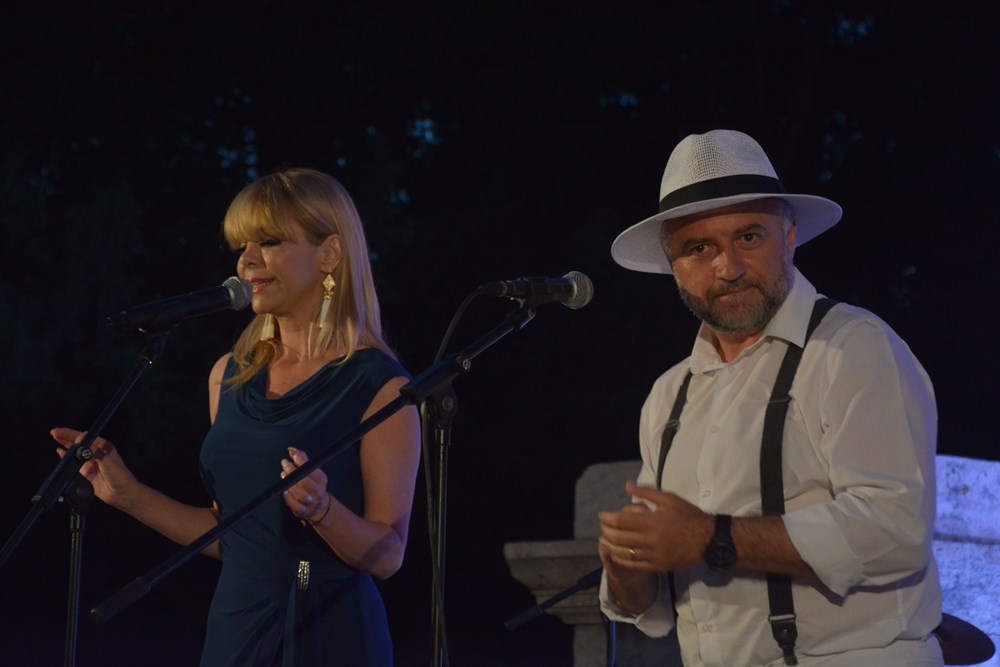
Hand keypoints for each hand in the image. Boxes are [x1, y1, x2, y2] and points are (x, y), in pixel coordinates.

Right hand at [50, 427, 137, 508]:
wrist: (122, 493)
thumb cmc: (121, 476)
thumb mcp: (108, 461)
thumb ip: (95, 452)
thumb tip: (83, 441)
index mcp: (103, 447)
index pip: (86, 437)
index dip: (73, 434)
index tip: (63, 432)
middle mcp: (96, 453)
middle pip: (79, 443)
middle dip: (66, 437)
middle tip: (54, 432)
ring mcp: (91, 463)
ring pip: (75, 452)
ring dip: (65, 445)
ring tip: (55, 438)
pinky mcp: (86, 473)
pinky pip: (74, 464)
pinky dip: (66, 457)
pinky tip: (60, 452)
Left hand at [280, 447, 330, 524]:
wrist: (318, 506)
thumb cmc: (312, 485)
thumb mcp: (311, 472)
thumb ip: (302, 459)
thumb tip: (291, 449)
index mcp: (322, 480)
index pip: (312, 469)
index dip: (301, 461)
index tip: (293, 456)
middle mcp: (318, 491)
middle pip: (304, 481)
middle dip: (293, 471)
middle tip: (285, 464)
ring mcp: (311, 502)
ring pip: (300, 493)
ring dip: (290, 484)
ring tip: (283, 475)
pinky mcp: (303, 511)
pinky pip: (295, 505)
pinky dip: (289, 498)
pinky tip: (285, 490)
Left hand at [599, 481, 713, 572]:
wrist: (709, 539)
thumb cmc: (689, 516)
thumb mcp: (669, 499)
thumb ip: (647, 492)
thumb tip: (627, 486)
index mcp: (653, 522)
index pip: (621, 521)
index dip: (608, 519)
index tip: (601, 515)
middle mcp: (651, 540)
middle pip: (619, 538)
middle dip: (606, 532)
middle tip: (602, 526)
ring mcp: (654, 555)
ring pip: (625, 553)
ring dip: (610, 546)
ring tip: (604, 540)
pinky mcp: (658, 566)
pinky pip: (635, 565)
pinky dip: (622, 560)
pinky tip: (616, 555)